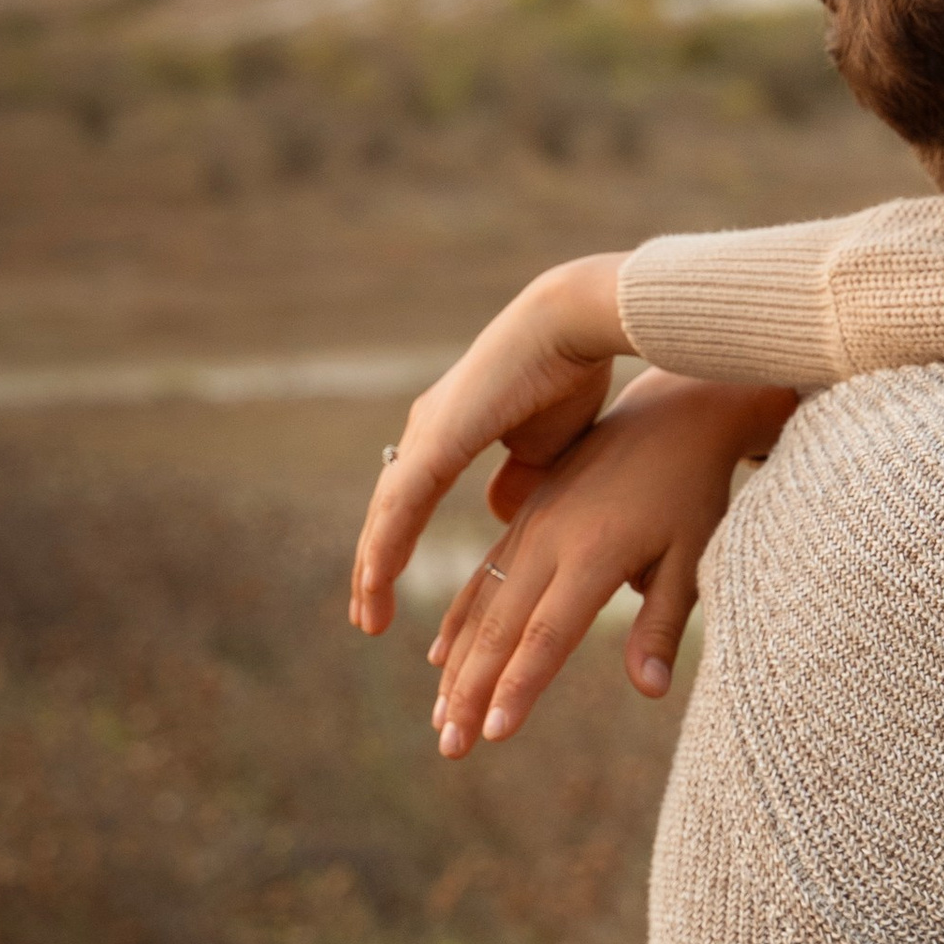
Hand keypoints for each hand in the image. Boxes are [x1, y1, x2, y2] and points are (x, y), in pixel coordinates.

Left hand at [351, 256, 628, 636]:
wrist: (577, 326)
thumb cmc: (572, 375)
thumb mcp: (546, 448)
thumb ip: (522, 481)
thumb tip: (502, 513)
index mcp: (449, 433)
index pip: (409, 504)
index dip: (396, 547)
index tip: (387, 591)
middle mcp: (427, 432)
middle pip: (387, 514)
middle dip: (374, 568)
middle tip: (366, 617)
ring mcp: (427, 433)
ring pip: (386, 516)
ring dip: (372, 569)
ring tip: (366, 616)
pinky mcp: (439, 437)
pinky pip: (402, 504)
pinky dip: (387, 545)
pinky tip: (375, 580)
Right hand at [429, 372, 796, 754]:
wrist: (675, 415)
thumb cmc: (694, 491)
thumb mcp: (694, 555)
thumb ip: (665, 624)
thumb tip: (649, 690)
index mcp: (595, 552)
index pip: (549, 634)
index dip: (518, 686)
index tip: (493, 734)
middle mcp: (551, 539)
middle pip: (501, 627)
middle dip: (472, 692)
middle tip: (450, 748)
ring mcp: (532, 526)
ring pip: (482, 606)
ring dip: (458, 667)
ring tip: (441, 721)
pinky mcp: (526, 518)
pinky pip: (483, 578)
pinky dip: (459, 622)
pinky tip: (441, 660)